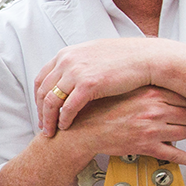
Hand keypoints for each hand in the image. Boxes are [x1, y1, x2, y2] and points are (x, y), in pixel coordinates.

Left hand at [35, 38, 176, 134]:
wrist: (147, 58)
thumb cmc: (126, 58)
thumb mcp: (94, 55)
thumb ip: (78, 65)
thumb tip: (71, 77)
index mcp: (67, 54)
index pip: (42, 78)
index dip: (39, 97)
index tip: (42, 110)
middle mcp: (67, 61)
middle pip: (42, 91)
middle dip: (41, 111)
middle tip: (43, 125)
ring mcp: (76, 72)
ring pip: (51, 101)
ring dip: (49, 119)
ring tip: (51, 131)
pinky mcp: (88, 85)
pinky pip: (68, 108)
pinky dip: (64, 120)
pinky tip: (66, 127)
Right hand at [61, 86, 185, 166]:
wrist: (83, 130)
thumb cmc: (99, 111)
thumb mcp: (124, 89)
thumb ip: (146, 87)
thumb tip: (163, 84)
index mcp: (150, 92)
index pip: (183, 96)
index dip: (183, 102)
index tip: (181, 105)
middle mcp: (154, 110)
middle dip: (184, 118)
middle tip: (177, 119)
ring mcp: (152, 129)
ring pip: (184, 132)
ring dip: (180, 134)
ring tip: (171, 133)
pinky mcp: (148, 147)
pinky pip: (176, 155)